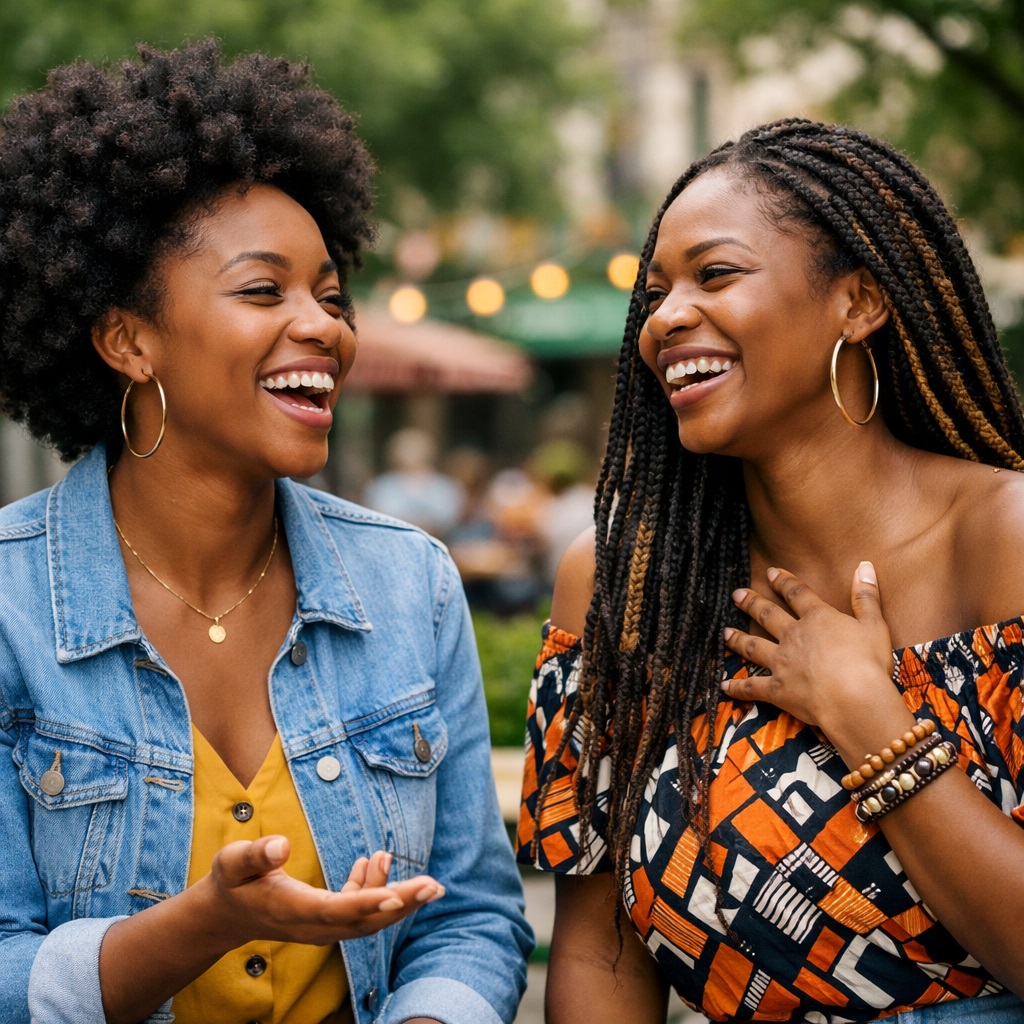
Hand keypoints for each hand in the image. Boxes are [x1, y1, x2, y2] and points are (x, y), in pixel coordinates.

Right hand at [205, 838, 444, 947]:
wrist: (226, 914)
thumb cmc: (232, 882)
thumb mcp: (232, 863)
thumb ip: (255, 854)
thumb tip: (281, 845)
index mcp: (291, 910)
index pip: (336, 910)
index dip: (368, 903)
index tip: (397, 895)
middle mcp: (312, 925)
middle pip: (363, 922)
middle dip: (401, 905)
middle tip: (434, 887)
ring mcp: (322, 926)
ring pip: (368, 920)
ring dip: (398, 900)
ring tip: (425, 879)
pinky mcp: (327, 920)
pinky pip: (359, 912)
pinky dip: (375, 890)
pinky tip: (373, 861)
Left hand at [721, 561, 894, 732]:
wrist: (854, 699)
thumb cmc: (869, 662)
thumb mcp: (874, 624)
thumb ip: (866, 596)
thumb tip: (864, 565)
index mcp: (818, 619)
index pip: (797, 593)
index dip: (784, 581)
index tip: (771, 572)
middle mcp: (794, 637)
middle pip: (768, 615)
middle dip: (751, 603)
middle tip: (736, 595)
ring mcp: (782, 663)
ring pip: (753, 647)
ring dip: (738, 639)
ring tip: (725, 633)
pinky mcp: (777, 690)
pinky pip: (752, 687)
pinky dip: (736, 687)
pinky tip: (723, 686)